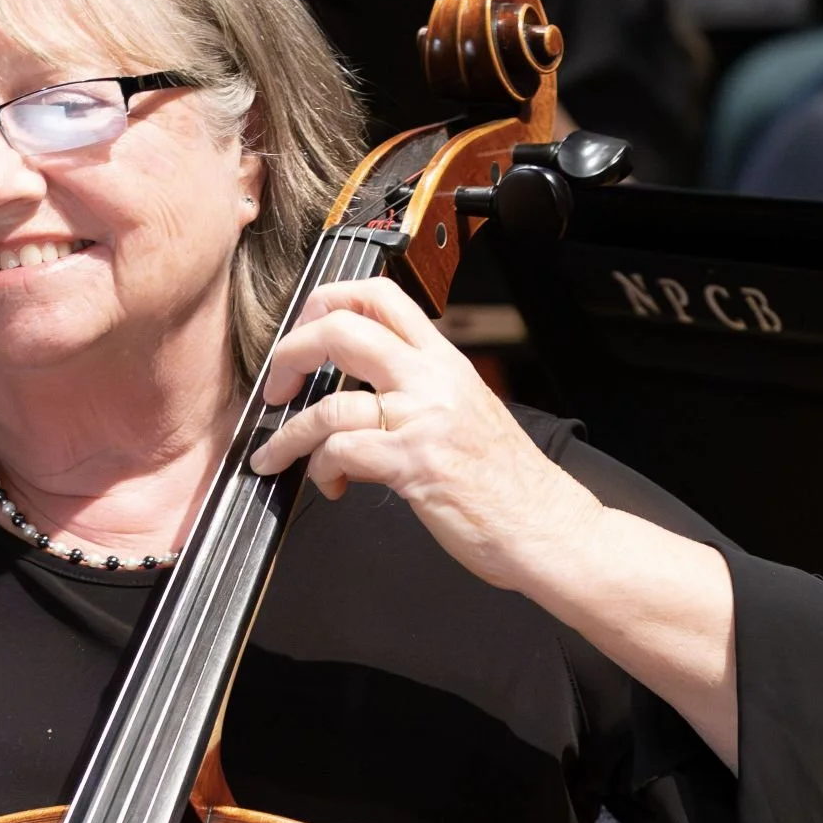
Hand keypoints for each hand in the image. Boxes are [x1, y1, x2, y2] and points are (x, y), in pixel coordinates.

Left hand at [253, 274, 740, 769]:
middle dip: (291, 354)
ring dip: (288, 433)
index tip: (301, 329)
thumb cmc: (508, 483)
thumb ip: (420, 391)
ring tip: (275, 456)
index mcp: (444, 361)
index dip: (327, 301)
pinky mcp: (415, 464)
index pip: (379, 296)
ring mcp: (423, 419)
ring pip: (330, 402)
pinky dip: (321, 468)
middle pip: (342, 329)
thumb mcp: (466, 412)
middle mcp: (432, 379)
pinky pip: (342, 450)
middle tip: (274, 388)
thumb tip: (366, 393)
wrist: (548, 527)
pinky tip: (331, 485)